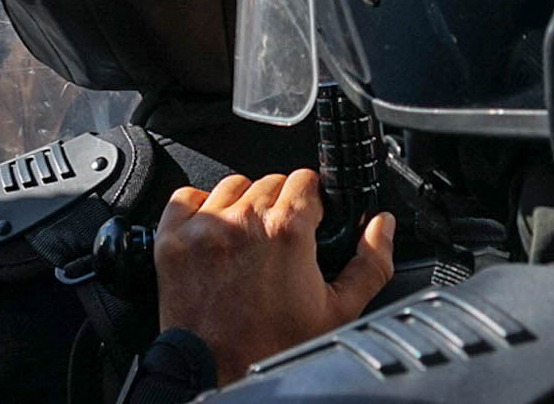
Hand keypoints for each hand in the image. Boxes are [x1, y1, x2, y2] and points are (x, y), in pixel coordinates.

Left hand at [154, 169, 394, 384]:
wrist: (219, 373)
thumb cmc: (275, 347)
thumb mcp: (339, 311)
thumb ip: (370, 263)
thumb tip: (381, 226)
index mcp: (287, 231)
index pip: (305, 180)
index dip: (313, 201)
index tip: (310, 220)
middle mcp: (243, 220)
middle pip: (270, 182)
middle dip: (280, 206)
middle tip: (280, 243)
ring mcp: (204, 227)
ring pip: (231, 186)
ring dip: (243, 205)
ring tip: (249, 242)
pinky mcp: (172, 238)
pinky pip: (186, 197)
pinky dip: (200, 209)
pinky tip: (215, 236)